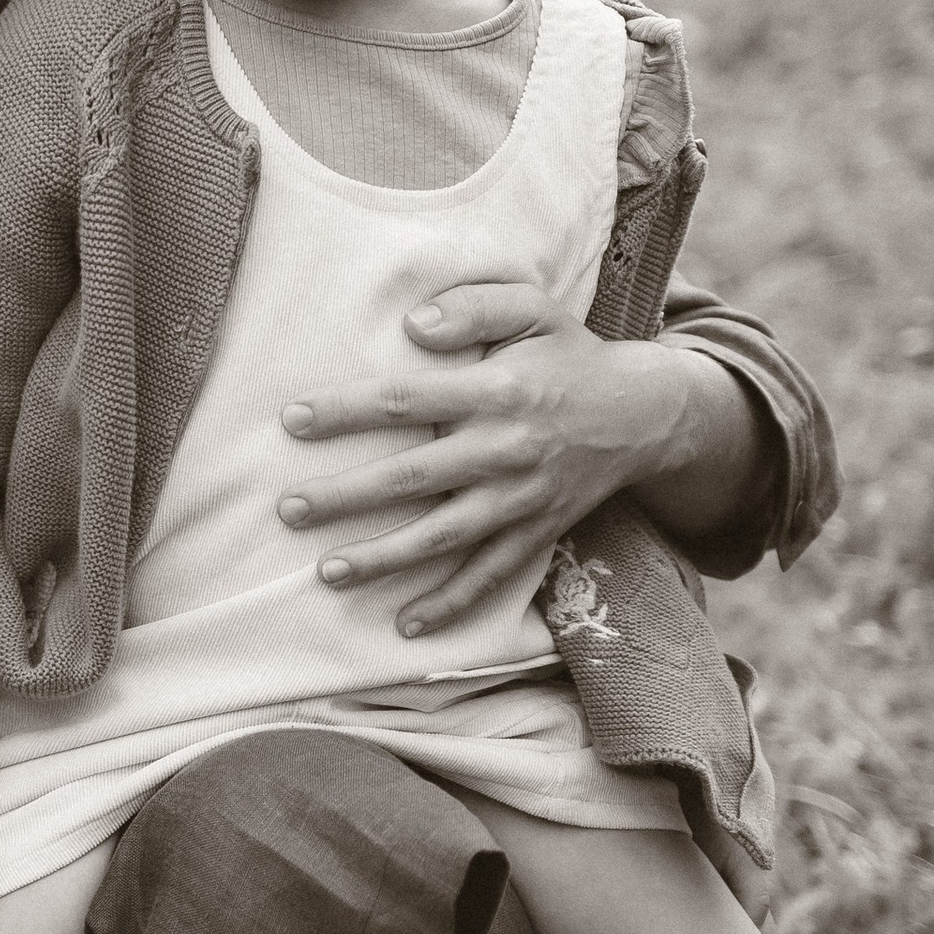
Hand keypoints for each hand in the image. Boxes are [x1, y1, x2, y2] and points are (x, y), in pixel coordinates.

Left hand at [276, 279, 703, 631]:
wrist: (644, 413)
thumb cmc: (570, 355)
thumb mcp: (534, 309)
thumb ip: (474, 308)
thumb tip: (413, 326)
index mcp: (498, 391)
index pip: (406, 401)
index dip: (346, 411)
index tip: (291, 421)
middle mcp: (506, 450)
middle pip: (413, 477)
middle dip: (346, 496)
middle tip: (289, 508)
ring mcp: (521, 499)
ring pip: (443, 537)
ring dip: (383, 558)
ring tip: (326, 572)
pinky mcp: (537, 533)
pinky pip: (491, 576)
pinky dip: (451, 604)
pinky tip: (407, 625)